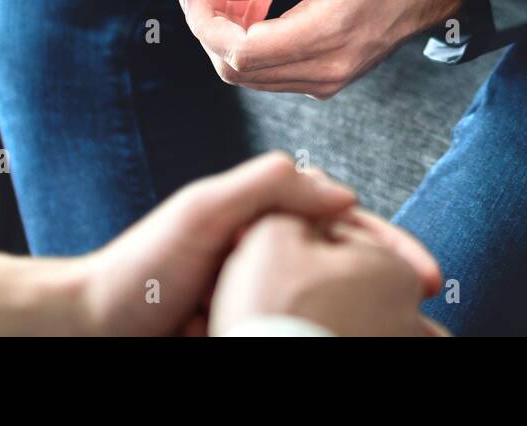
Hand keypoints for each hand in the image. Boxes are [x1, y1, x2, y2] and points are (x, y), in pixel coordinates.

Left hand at [0, 153, 440, 336]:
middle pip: (350, 259)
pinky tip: (357, 340)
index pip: (346, 219)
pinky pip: (306, 324)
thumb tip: (343, 194)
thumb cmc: (143, 266)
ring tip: (408, 331)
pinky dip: (334, 332)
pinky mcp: (253, 321)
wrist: (96, 326)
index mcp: (266, 210)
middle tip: (430, 309)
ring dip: (371, 312)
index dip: (391, 246)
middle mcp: (271, 245)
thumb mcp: (206, 211)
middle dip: (395, 282)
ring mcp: (264, 286)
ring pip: (334, 295)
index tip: (425, 276)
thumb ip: (268, 187)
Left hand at [178, 0, 463, 98]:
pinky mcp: (328, 80)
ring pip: (251, 75)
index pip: (241, 51)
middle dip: (210, 28)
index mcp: (329, 31)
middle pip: (238, 69)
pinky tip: (262, 6)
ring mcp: (329, 80)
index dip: (205, 24)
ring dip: (230, 35)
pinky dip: (252, 43)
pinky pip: (271, 74)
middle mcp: (328, 68)